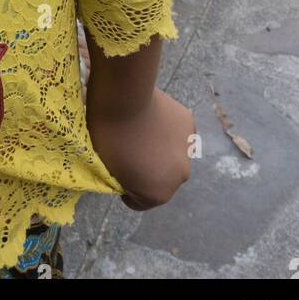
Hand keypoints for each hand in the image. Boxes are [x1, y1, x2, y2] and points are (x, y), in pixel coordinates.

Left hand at [87, 87, 195, 210]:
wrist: (125, 98)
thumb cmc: (110, 136)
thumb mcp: (108, 168)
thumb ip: (124, 180)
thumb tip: (129, 175)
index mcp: (158, 194)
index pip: (139, 201)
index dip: (125, 187)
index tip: (117, 172)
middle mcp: (180, 178)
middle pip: (160, 180)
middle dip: (147, 170)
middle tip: (130, 151)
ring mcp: (188, 151)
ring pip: (172, 157)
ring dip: (161, 151)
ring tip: (142, 133)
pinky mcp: (190, 126)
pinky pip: (177, 135)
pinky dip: (167, 131)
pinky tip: (153, 119)